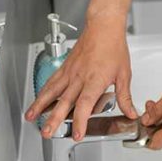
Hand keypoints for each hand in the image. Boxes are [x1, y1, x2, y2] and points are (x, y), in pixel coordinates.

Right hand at [25, 15, 136, 139]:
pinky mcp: (65, 67)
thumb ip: (125, 96)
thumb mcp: (124, 74)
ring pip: (52, 91)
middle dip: (53, 119)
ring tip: (31, 118)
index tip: (78, 134)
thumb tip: (131, 113)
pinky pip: (51, 82)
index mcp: (95, 80)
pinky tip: (37, 101)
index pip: (85, 105)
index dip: (80, 121)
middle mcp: (79, 77)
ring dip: (40, 106)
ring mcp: (70, 72)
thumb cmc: (113, 47)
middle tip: (47, 133)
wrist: (103, 26)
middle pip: (64, 102)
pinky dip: (42, 92)